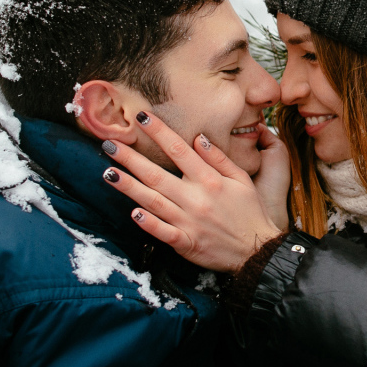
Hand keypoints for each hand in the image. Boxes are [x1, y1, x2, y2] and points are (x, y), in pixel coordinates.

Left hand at [100, 111, 283, 273]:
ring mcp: (189, 221)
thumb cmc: (249, 211)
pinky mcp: (186, 242)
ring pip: (153, 201)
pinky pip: (163, 232)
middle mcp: (196, 198)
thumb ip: (218, 158)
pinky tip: (132, 213)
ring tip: (108, 173)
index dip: (159, 132)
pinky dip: (148, 223)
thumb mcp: (241, 179)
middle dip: (131, 158)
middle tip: (109, 145)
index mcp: (209, 180)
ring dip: (129, 187)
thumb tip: (197, 137)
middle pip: (157, 174)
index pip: (179, 150)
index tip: (141, 117)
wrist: (258, 249)